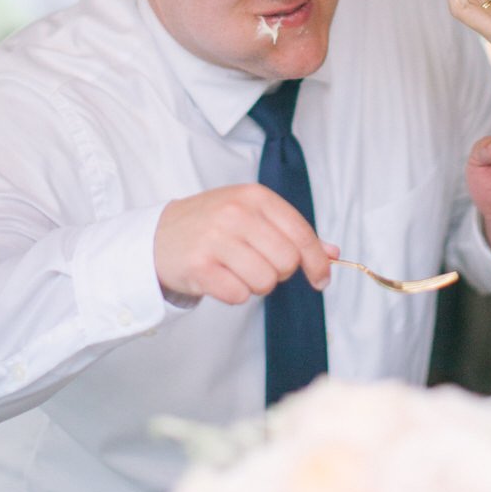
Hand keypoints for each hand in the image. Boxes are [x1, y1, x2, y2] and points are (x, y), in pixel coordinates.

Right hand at [154, 185, 336, 304]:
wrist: (157, 236)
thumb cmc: (211, 225)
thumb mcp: (252, 215)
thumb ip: (292, 232)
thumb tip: (333, 253)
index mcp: (255, 196)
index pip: (301, 234)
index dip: (317, 263)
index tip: (320, 280)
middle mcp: (236, 213)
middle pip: (287, 262)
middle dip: (279, 273)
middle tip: (258, 265)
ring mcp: (216, 239)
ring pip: (265, 281)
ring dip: (256, 285)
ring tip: (236, 271)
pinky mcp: (199, 266)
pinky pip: (239, 295)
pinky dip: (234, 294)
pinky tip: (220, 278)